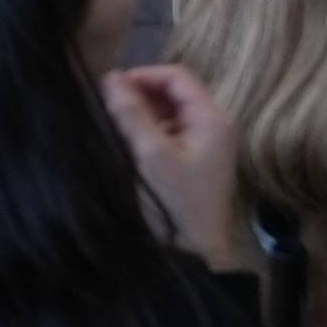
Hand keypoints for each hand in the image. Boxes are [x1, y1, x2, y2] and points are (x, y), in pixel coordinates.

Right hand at [102, 64, 244, 263]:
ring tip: (117, 124)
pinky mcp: (198, 159)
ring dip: (145, 113)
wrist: (196, 252)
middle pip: (175, 92)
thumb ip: (132, 114)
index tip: (111, 88)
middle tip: (110, 107)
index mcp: (212, 118)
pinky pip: (172, 131)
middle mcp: (215, 124)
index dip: (143, 75)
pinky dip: (151, 130)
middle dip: (142, 94)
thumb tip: (110, 76)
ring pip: (171, 111)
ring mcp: (208, 142)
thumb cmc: (177, 202)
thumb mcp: (151, 155)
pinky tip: (131, 143)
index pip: (177, 76)